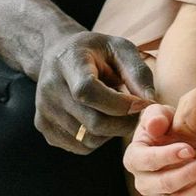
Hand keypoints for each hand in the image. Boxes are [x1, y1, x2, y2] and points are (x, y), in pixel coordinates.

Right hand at [34, 30, 156, 151]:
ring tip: (115, 112)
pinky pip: (80, 147)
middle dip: (123, 123)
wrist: (58, 53)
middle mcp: (50, 88)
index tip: (140, 103)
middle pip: (92, 122)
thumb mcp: (120, 48)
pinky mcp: (44, 127)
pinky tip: (99, 118)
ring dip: (111, 132)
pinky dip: (97, 139)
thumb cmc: (95, 51)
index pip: (87, 91)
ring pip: (88, 139)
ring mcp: (44, 110)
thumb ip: (137, 72)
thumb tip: (150, 102)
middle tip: (137, 113)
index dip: (118, 103)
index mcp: (68, 62)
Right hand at [125, 91, 195, 195]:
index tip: (189, 149)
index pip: (146, 161)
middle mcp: (144, 182)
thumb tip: (154, 126)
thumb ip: (155, 116)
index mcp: (135, 158)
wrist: (177, 139)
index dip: (167, 156)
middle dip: (188, 174)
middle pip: (164, 185)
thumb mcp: (159, 114)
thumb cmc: (166, 126)